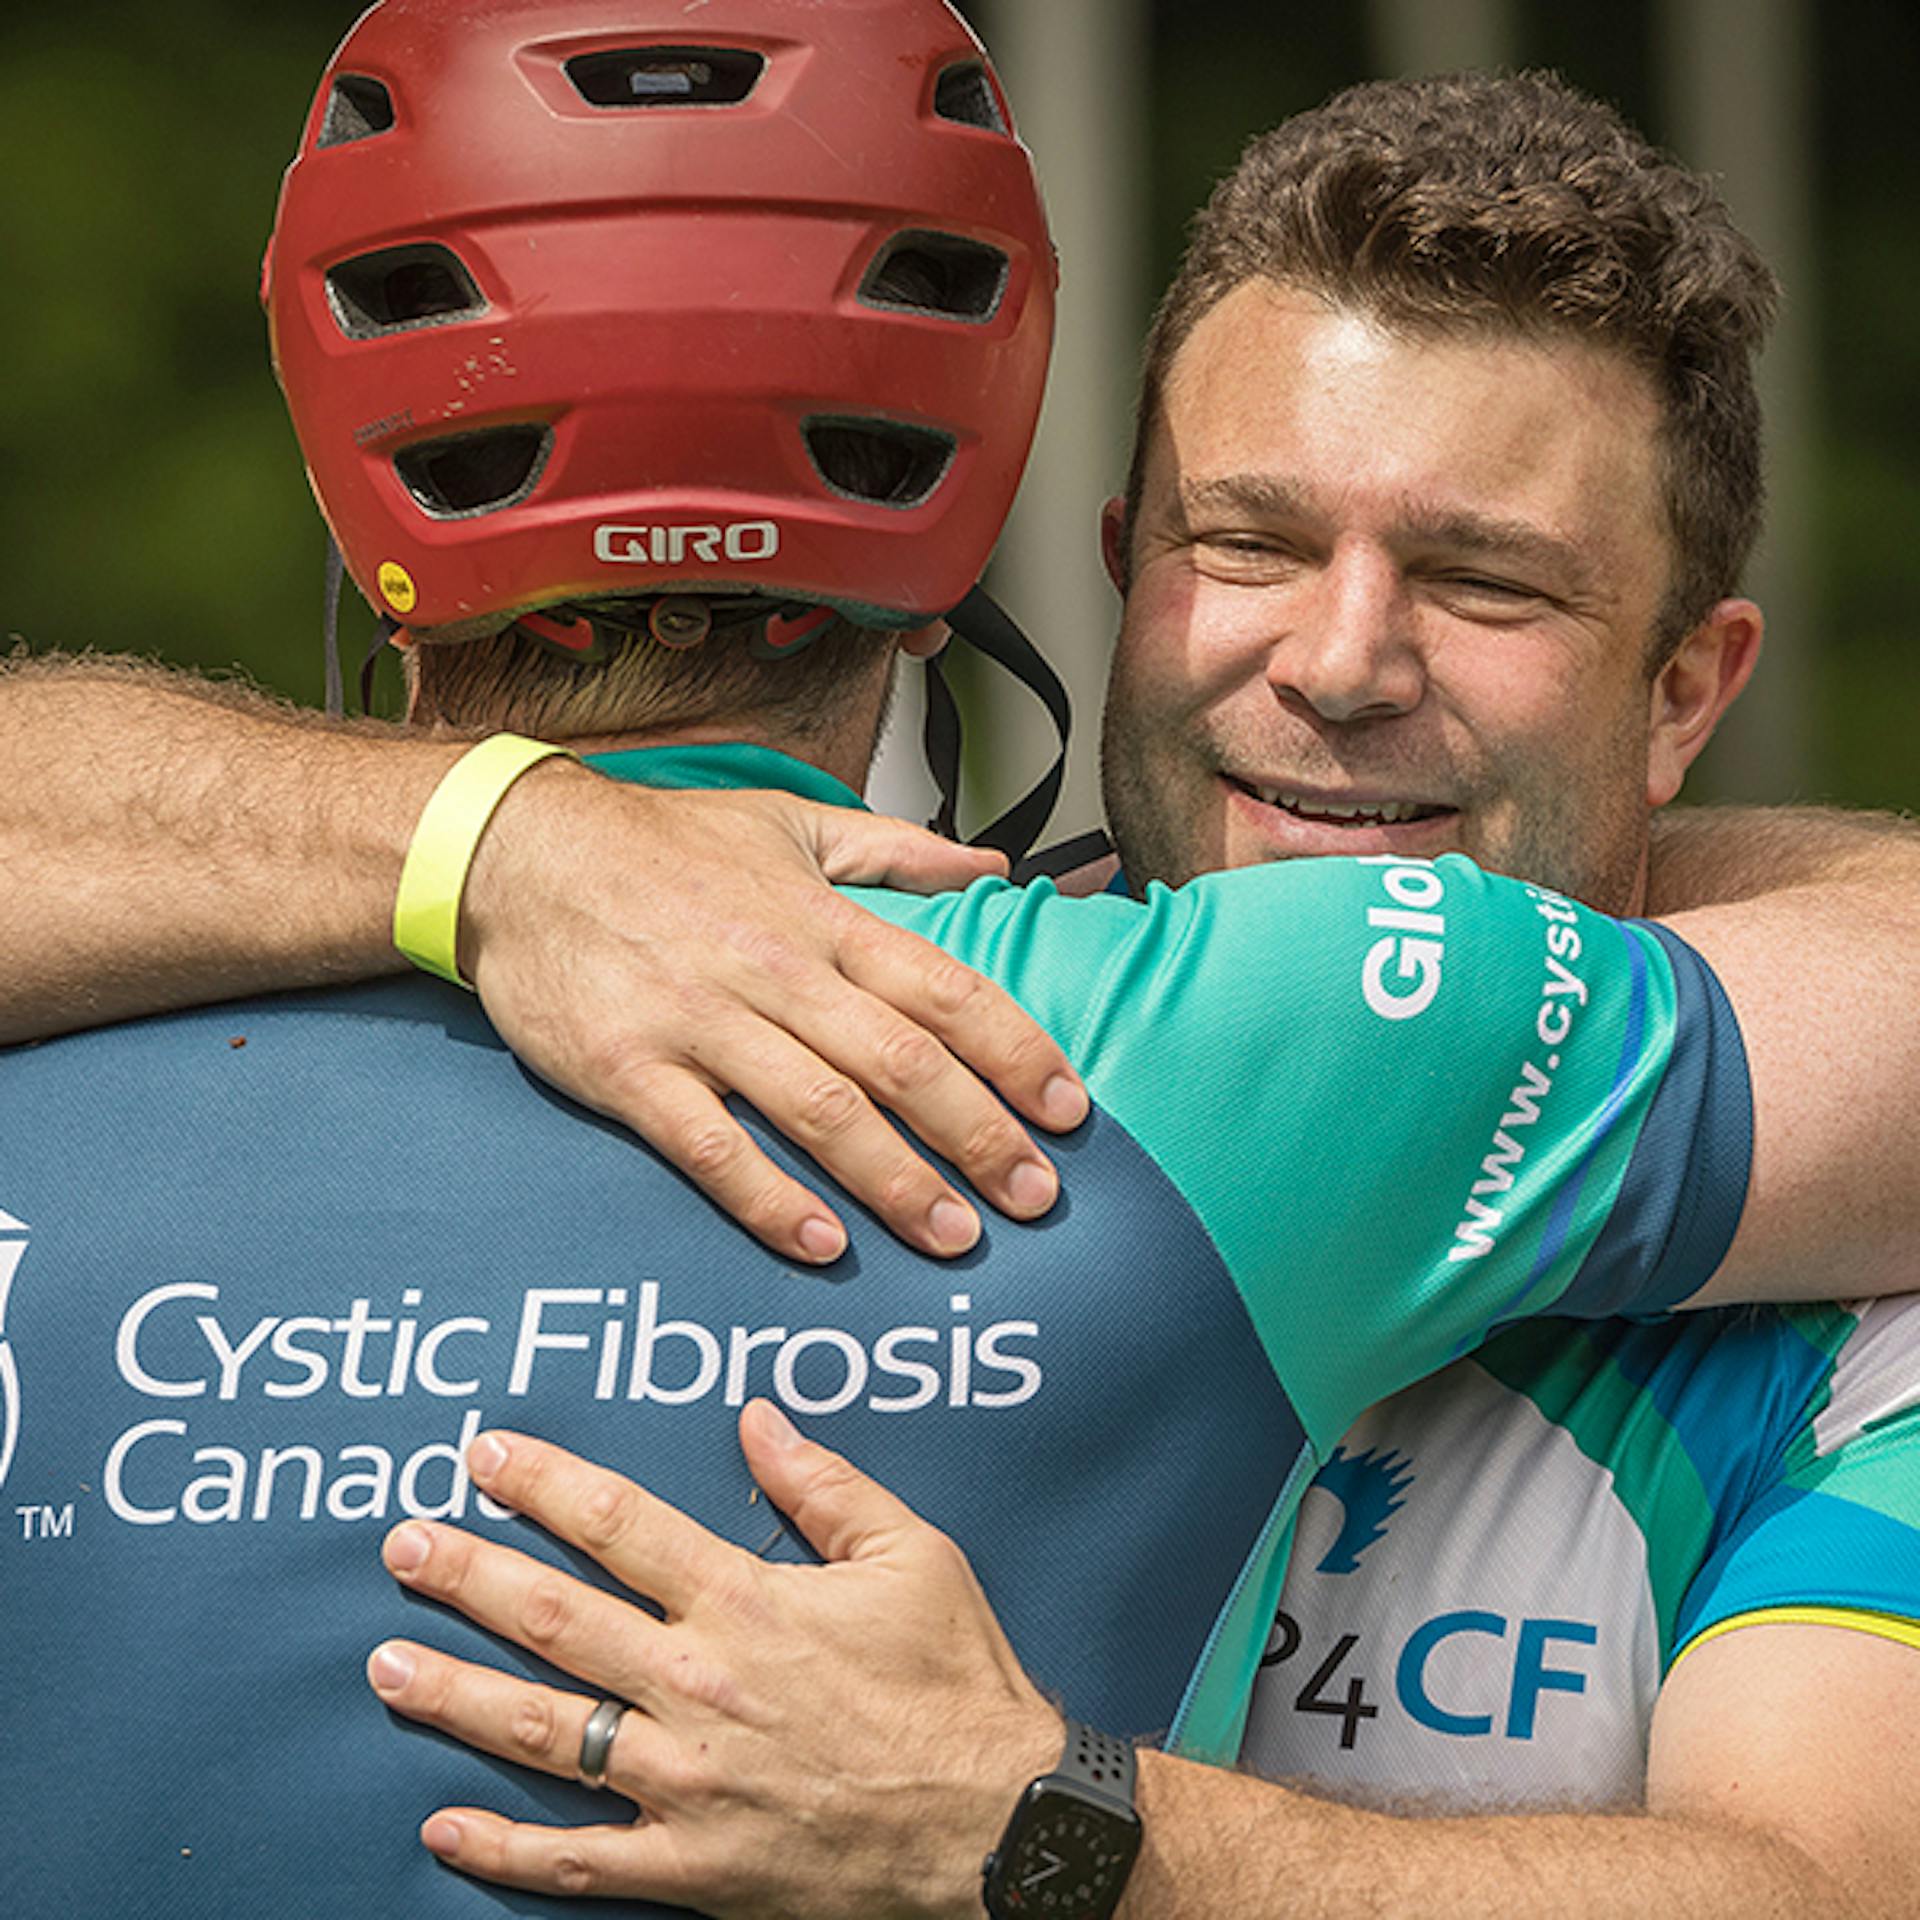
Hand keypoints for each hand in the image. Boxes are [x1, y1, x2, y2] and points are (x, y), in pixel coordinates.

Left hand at [368, 1408, 1063, 1917]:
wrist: (998, 1827)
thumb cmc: (956, 1683)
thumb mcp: (912, 1555)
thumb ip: (826, 1485)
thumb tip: (756, 1418)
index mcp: (749, 1603)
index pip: (621, 1525)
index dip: (543, 1485)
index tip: (484, 1456)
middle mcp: (701, 1686)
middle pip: (557, 1619)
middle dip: (469, 1576)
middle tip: (401, 1545)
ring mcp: (688, 1785)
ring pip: (547, 1732)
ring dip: (459, 1693)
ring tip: (387, 1663)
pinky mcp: (695, 1869)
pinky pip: (581, 1862)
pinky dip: (505, 1850)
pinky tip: (442, 1827)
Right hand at [461, 761, 1087, 1263]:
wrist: (517, 853)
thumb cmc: (661, 844)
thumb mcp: (787, 822)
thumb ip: (895, 851)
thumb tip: (991, 865)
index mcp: (821, 918)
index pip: (944, 990)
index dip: (1017, 1052)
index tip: (1069, 1111)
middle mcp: (774, 971)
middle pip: (901, 1064)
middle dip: (980, 1135)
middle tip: (1036, 1198)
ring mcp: (701, 1024)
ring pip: (821, 1112)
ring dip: (897, 1181)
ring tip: (957, 1237)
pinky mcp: (632, 1072)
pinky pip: (712, 1148)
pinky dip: (770, 1200)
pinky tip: (824, 1245)